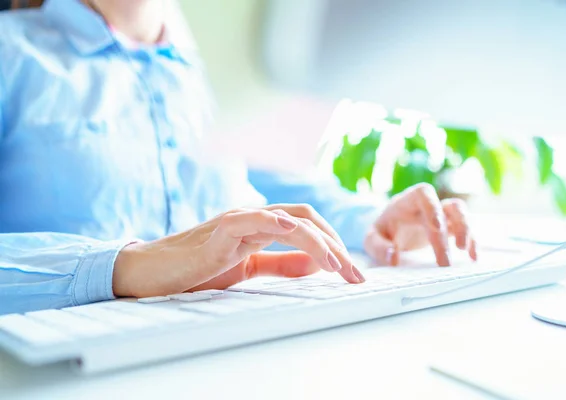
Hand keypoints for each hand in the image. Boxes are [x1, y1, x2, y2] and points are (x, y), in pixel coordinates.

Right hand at [113, 205, 364, 297]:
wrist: (154, 272)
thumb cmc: (198, 269)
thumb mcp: (250, 270)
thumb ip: (281, 265)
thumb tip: (316, 265)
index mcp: (262, 227)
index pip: (308, 225)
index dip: (333, 243)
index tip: (350, 270)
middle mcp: (254, 218)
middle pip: (306, 219)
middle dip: (335, 245)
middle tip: (355, 274)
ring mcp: (236, 222)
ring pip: (286, 219)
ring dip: (317, 241)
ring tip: (337, 265)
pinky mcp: (217, 233)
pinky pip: (247, 220)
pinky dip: (271, 221)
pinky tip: (291, 228)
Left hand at [364, 183, 476, 266]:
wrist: (389, 230)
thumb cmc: (382, 231)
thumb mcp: (370, 239)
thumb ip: (378, 247)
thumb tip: (394, 258)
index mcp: (406, 202)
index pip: (423, 193)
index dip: (432, 206)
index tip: (437, 228)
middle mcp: (427, 206)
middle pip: (446, 207)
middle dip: (449, 232)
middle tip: (445, 261)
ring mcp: (440, 215)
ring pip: (460, 213)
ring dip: (466, 230)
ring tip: (466, 252)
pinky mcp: (449, 227)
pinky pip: (465, 229)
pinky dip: (473, 241)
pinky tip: (474, 257)